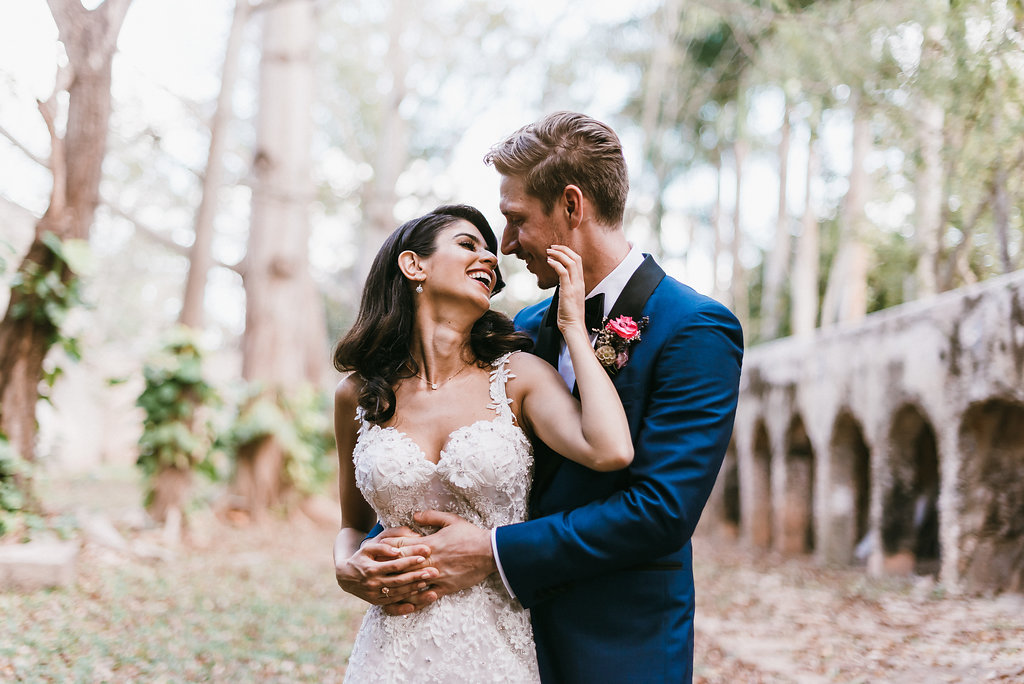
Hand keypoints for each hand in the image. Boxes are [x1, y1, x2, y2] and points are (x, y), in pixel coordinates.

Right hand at [334, 526, 437, 605]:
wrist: (345, 576)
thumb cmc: (360, 557)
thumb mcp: (368, 547)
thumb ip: (382, 546)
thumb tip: (397, 550)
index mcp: (371, 569)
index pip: (395, 565)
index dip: (410, 561)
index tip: (424, 556)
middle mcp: (372, 583)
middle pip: (399, 580)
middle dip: (417, 576)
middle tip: (434, 571)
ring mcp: (374, 595)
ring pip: (398, 592)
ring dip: (414, 588)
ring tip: (429, 581)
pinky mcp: (376, 602)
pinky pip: (394, 602)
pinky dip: (407, 598)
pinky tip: (418, 592)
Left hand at [381, 511, 495, 615]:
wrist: (489, 552)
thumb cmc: (470, 535)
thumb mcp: (451, 520)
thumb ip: (431, 517)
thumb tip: (414, 516)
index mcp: (430, 543)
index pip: (403, 545)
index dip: (389, 547)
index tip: (378, 548)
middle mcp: (430, 561)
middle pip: (402, 566)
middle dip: (387, 567)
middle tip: (373, 570)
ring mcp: (437, 576)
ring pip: (412, 583)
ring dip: (397, 586)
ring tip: (383, 589)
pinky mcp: (445, 588)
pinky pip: (426, 596)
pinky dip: (415, 600)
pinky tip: (405, 603)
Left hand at [547, 245, 586, 335]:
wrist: (573, 325)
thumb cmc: (569, 314)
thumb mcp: (568, 297)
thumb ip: (566, 287)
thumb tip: (559, 281)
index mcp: (580, 283)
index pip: (578, 261)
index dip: (568, 252)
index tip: (557, 250)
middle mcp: (580, 282)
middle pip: (576, 258)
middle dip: (564, 249)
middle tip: (552, 246)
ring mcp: (575, 286)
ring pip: (571, 263)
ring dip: (558, 254)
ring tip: (548, 251)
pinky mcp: (568, 291)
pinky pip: (563, 272)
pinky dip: (556, 264)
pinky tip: (548, 261)